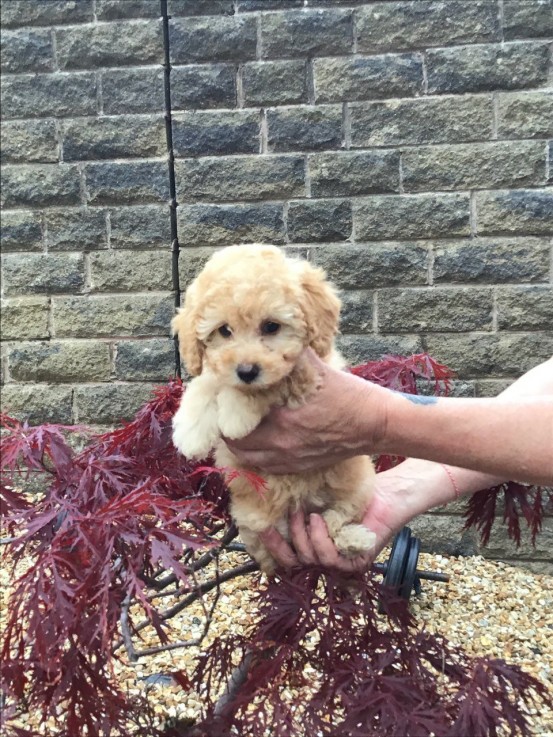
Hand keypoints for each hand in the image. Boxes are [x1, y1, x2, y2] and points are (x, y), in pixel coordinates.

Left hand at [224, 349, 388, 473]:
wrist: (377, 425)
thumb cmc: (352, 396)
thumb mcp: (320, 368)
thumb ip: (294, 355)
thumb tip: (276, 337)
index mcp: (283, 419)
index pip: (237, 418)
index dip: (225, 408)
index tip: (224, 396)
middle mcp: (282, 444)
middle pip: (236, 443)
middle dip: (227, 428)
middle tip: (227, 412)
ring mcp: (291, 459)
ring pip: (248, 459)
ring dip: (239, 445)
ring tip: (238, 429)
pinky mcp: (301, 467)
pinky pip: (266, 467)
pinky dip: (256, 456)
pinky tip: (259, 443)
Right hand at [260, 463, 424, 571]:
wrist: (386, 493)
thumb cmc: (352, 495)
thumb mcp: (317, 502)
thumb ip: (297, 511)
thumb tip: (265, 510)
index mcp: (316, 548)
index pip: (288, 559)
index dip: (272, 548)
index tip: (261, 529)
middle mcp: (326, 560)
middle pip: (294, 565)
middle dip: (279, 546)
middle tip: (270, 526)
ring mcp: (342, 564)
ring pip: (310, 560)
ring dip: (301, 536)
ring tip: (302, 512)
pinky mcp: (356, 562)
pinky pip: (330, 559)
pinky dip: (320, 538)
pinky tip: (318, 519)